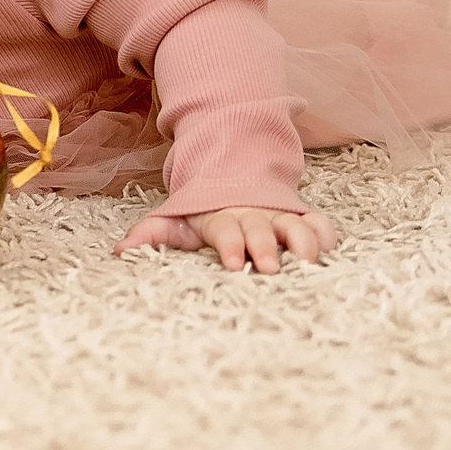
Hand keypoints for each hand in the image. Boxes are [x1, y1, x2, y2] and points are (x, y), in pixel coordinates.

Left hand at [115, 205, 336, 272]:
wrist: (234, 180)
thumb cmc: (203, 214)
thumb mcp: (175, 221)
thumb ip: (151, 235)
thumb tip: (120, 252)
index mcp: (221, 218)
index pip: (226, 230)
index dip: (230, 244)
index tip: (233, 263)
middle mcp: (253, 216)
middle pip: (261, 228)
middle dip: (266, 247)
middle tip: (270, 269)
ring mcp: (279, 216)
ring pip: (295, 224)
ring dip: (302, 241)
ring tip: (308, 263)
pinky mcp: (301, 219)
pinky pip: (319, 223)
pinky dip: (326, 233)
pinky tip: (330, 247)